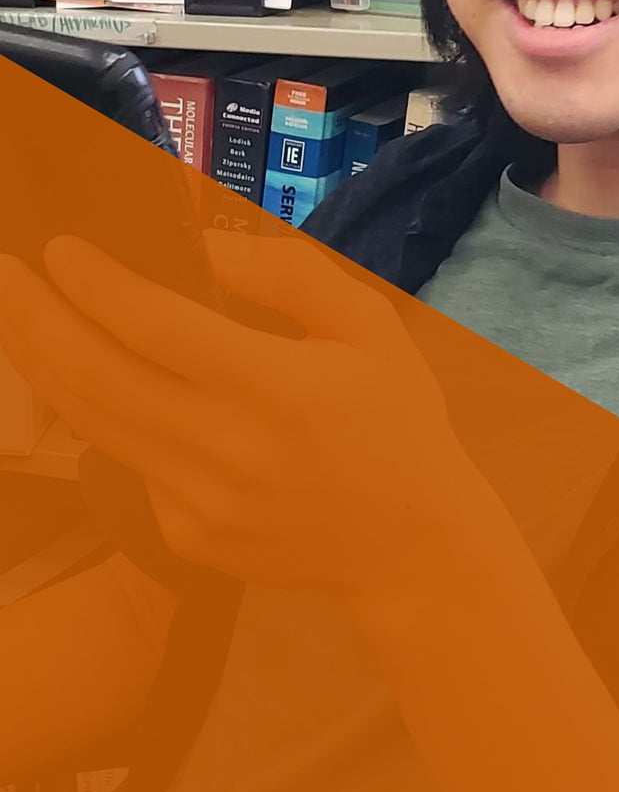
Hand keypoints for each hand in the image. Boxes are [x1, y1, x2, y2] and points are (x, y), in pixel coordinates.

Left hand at [0, 230, 493, 602]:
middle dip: (37, 316)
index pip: (154, 327)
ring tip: (24, 319)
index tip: (61, 248)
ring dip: (45, 364)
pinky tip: (110, 386)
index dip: (96, 285)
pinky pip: (131, 463)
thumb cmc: (397, 423)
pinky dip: (109, 417)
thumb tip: (208, 249)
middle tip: (10, 272)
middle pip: (97, 375)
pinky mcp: (184, 532)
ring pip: (93, 422)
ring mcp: (196, 499)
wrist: (406, 543)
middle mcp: (224, 446)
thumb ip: (294, 278)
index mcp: (275, 387)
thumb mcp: (372, 330)